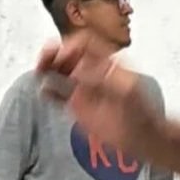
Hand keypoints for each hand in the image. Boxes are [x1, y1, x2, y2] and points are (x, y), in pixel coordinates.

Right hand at [36, 30, 160, 157]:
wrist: (141, 136)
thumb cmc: (140, 111)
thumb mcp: (125, 89)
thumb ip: (103, 78)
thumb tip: (79, 70)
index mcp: (105, 61)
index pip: (84, 43)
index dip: (71, 44)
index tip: (62, 55)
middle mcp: (91, 71)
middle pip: (67, 53)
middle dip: (54, 53)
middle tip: (43, 60)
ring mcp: (82, 87)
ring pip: (58, 71)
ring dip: (46, 68)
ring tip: (39, 72)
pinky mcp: (75, 105)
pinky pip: (56, 94)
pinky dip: (47, 90)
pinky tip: (43, 91)